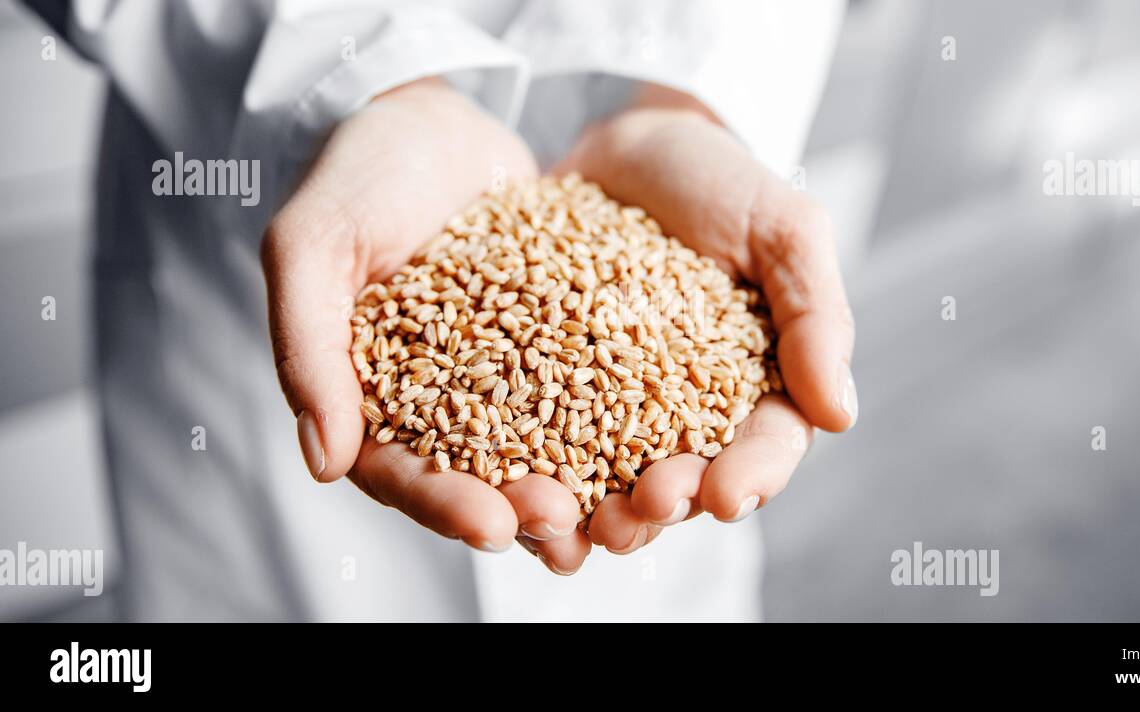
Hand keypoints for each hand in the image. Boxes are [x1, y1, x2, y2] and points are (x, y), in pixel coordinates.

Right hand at [262, 78, 593, 574]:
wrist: (428, 119)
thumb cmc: (356, 175)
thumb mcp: (313, 248)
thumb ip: (308, 348)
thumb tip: (322, 463)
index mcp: (369, 399)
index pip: (401, 472)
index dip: (443, 505)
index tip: (491, 525)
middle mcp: (438, 401)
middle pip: (479, 477)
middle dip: (522, 509)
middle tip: (566, 524)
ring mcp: (500, 375)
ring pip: (541, 449)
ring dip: (580, 485)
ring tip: (620, 505)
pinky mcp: (554, 342)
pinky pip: (590, 388)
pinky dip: (620, 419)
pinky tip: (661, 439)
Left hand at [552, 85, 857, 554]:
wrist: (625, 145)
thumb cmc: (719, 182)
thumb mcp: (783, 230)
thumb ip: (817, 315)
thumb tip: (841, 416)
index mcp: (759, 387)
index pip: (767, 446)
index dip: (750, 477)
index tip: (724, 495)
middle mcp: (690, 413)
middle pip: (688, 480)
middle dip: (669, 505)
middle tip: (644, 510)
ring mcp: (616, 408)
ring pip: (615, 482)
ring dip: (601, 512)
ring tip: (579, 527)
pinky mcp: (551, 390)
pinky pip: (543, 445)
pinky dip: (535, 479)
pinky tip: (515, 498)